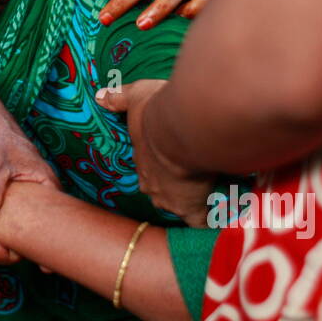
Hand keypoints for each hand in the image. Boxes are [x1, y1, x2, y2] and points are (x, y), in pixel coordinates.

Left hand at [96, 79, 213, 225]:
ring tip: (213, 195)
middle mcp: (153, 185)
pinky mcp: (193, 209)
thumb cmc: (157, 113)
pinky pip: (201, 223)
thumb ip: (119, 97)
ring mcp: (172, 200)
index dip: (160, 168)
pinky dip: (211, 221)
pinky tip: (222, 217)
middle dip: (176, 189)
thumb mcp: (135, 97)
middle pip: (162, 192)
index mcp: (142, 162)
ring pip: (180, 207)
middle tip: (195, 178)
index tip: (173, 164)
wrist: (182, 129)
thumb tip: (99, 96)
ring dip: (194, 202)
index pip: (148, 171)